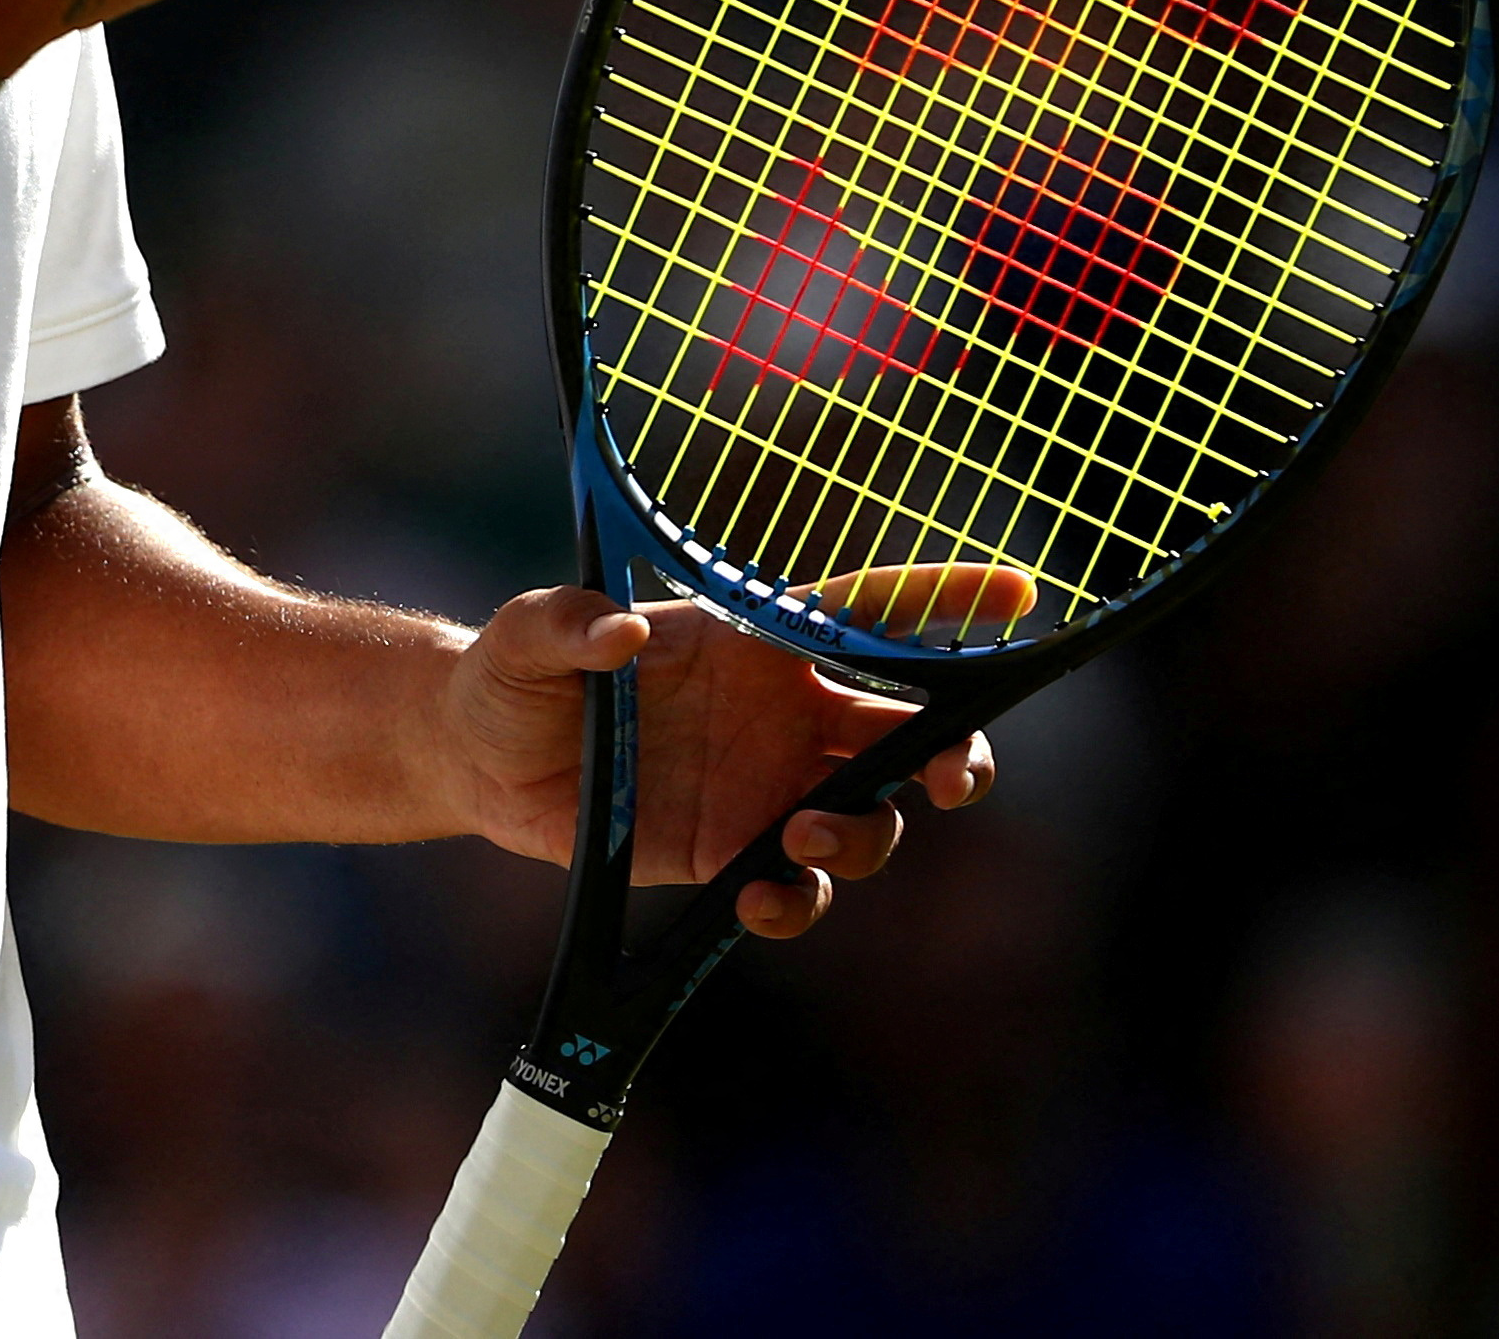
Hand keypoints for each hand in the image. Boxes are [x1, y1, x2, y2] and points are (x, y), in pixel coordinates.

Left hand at [438, 568, 1024, 941]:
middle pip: (910, 729)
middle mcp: (781, 712)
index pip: (866, 613)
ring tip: (801, 836)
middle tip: (951, 780)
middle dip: (957, 754)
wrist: (480, 761)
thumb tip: (617, 631)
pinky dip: (798, 900)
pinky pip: (801, 885)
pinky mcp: (734, 854)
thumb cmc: (510, 672)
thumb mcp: (523, 636)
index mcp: (753, 640)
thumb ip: (566, 625)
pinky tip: (756, 900)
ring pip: (872, 815)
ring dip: (867, 832)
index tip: (1018, 598)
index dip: (945, 602)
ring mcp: (767, 786)